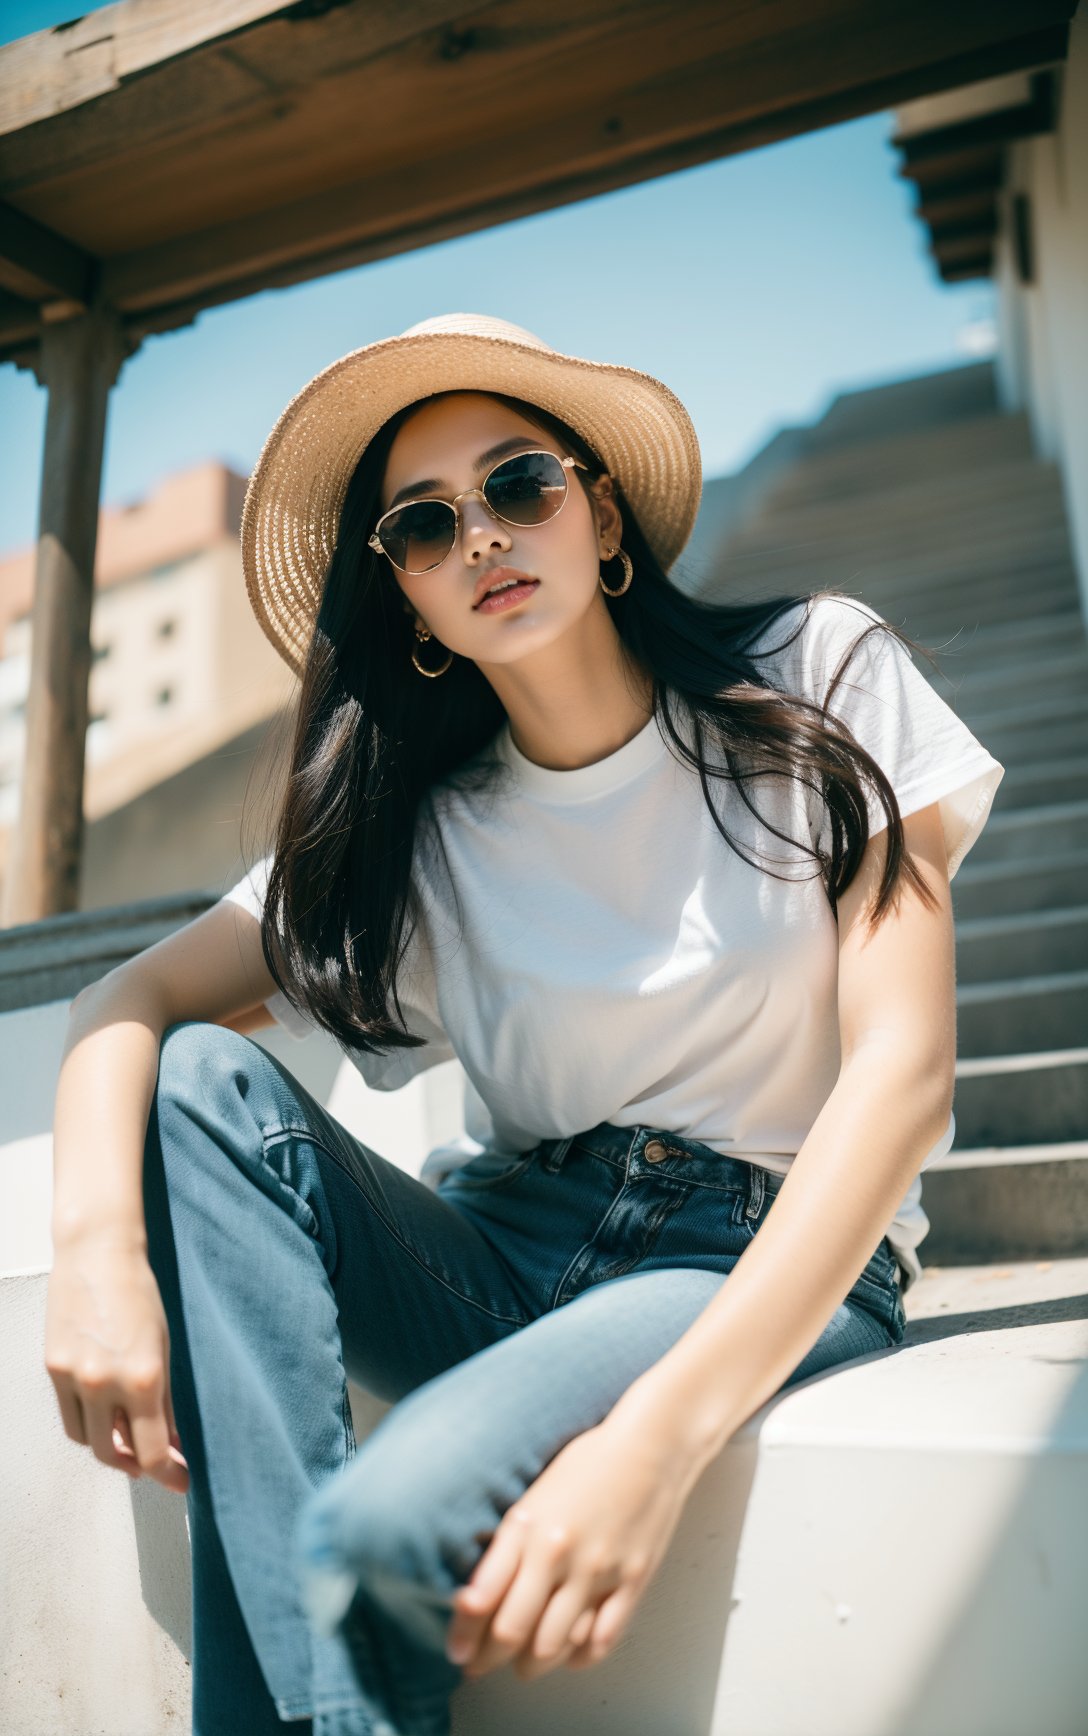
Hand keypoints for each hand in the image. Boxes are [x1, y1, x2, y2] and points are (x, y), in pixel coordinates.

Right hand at [44, 1235, 189, 1494]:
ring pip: (89, 1441)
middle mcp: (105, 1383)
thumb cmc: (140, 1295)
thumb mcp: (165, 1348)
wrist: (98, 1254)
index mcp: (144, 1377)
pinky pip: (70, 1418)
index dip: (169, 1475)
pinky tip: (105, 1420)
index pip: (153, 1451)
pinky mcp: (52, 1369)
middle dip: (140, 1466)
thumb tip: (173, 1442)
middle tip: (158, 1464)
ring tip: (131, 1443)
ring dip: (112, 1450)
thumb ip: (166, 1399)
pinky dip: (88, 1426)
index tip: (182, 1481)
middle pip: (117, 1455)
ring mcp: (74, 1378)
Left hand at [444, 1412, 695, 1681]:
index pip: (483, 1597)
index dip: (464, 1634)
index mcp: (527, 1525)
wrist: (651, 1445)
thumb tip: (478, 1595)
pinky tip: (570, 1654)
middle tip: (482, 1666)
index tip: (456, 1653)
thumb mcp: (534, 1497)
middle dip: (490, 1659)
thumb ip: (508, 1545)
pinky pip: (601, 1640)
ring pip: (553, 1645)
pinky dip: (580, 1656)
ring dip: (532, 1665)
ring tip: (523, 1665)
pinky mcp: (632, 1581)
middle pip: (513, 1630)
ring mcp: (597, 1570)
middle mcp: (558, 1552)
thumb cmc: (589, 1463)